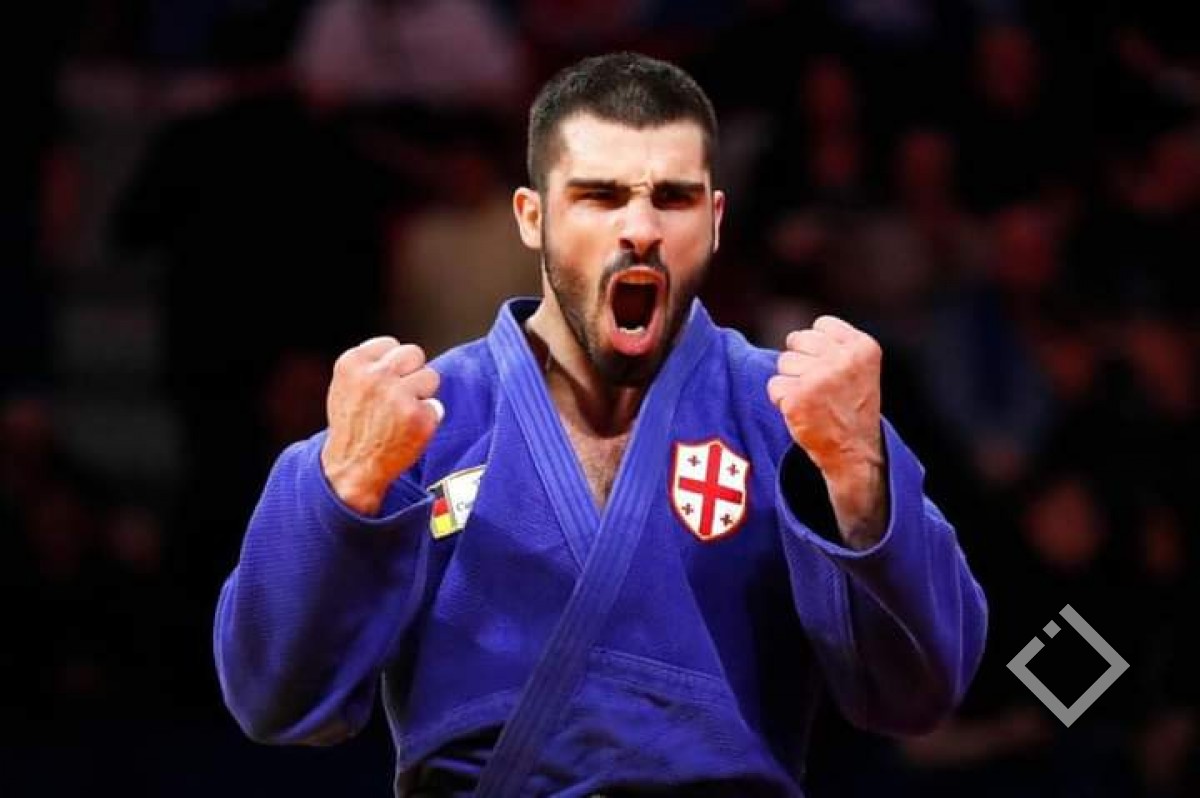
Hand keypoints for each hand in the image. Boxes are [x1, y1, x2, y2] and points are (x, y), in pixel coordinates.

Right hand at [320, 337, 441, 514]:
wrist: (352, 468)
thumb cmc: (352, 428)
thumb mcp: (346, 386)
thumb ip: (368, 366)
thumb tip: (399, 354)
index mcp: (353, 363)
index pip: (391, 345)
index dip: (393, 365)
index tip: (386, 383)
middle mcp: (376, 375)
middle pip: (415, 354)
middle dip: (412, 373)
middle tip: (400, 397)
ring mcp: (398, 395)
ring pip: (431, 376)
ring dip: (423, 394)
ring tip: (403, 414)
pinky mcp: (419, 416)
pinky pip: (437, 407)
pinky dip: (428, 419)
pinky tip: (409, 431)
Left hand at [767, 316, 886, 546]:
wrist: (854, 453)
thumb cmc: (851, 407)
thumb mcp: (858, 368)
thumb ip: (835, 345)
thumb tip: (793, 334)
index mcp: (863, 347)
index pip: (821, 325)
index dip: (818, 347)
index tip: (830, 369)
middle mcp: (843, 359)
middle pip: (797, 340)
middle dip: (801, 361)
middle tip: (819, 388)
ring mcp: (820, 378)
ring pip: (783, 362)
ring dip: (791, 381)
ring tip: (812, 400)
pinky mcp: (798, 397)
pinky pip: (774, 385)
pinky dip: (781, 400)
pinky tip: (801, 412)